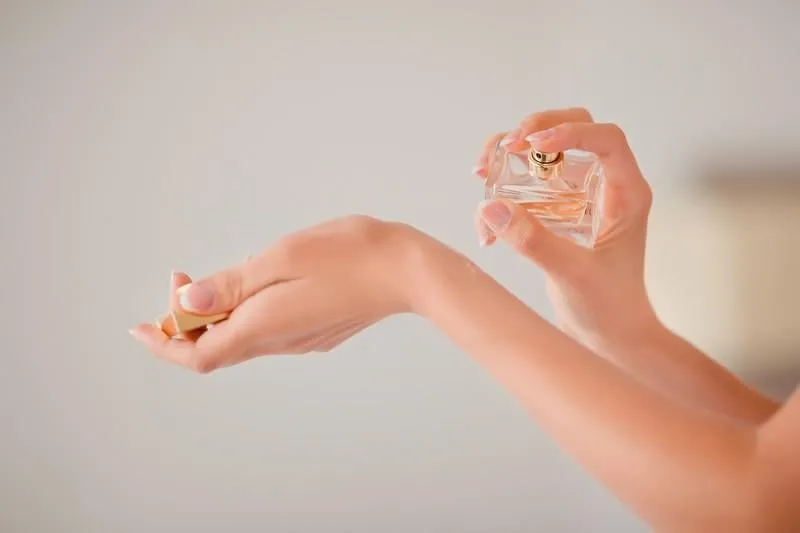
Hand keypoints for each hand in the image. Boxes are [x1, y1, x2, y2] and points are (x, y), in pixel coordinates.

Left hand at [129, 216, 425, 372]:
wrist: (409, 271)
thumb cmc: (350, 254)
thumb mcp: (282, 258)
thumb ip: (233, 284)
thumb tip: (187, 304)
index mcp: (264, 325)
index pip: (199, 354)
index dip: (165, 343)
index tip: (141, 325)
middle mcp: (279, 342)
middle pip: (217, 350)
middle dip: (186, 324)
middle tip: (179, 283)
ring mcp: (301, 341)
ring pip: (242, 340)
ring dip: (217, 317)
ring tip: (214, 281)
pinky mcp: (316, 332)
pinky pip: (267, 331)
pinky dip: (245, 315)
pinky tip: (257, 285)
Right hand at [473, 107, 657, 353]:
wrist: (608, 337)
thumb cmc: (607, 308)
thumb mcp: (571, 274)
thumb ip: (533, 241)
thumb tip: (491, 207)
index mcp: (625, 193)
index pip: (606, 139)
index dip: (570, 132)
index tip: (533, 147)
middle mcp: (604, 187)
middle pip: (575, 129)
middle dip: (535, 130)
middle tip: (504, 147)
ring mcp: (580, 198)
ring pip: (546, 154)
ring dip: (511, 157)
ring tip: (482, 172)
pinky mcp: (558, 213)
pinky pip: (529, 187)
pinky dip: (504, 193)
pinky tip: (487, 225)